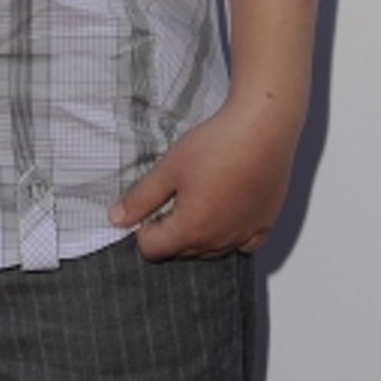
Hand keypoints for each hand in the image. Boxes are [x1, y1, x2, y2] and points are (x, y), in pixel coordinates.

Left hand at [107, 99, 299, 260]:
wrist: (262, 129)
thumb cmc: (216, 145)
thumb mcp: (168, 168)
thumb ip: (141, 197)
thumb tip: (116, 218)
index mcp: (191, 231)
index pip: (152, 249)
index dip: (144, 227)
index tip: (152, 202)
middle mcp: (218, 242)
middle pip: (181, 252)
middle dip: (170, 231)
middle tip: (175, 194)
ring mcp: (244, 236)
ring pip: (211, 250)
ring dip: (198, 233)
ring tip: (200, 195)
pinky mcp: (264, 225)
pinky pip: (242, 244)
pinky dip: (230, 233)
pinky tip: (226, 208)